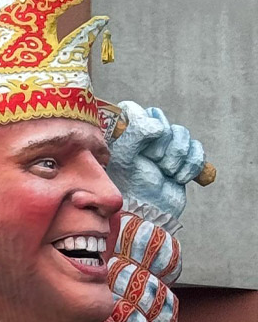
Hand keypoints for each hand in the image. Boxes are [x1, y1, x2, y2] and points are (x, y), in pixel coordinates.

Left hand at [109, 102, 206, 227]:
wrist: (150, 213)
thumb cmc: (131, 187)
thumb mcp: (126, 158)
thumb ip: (136, 133)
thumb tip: (158, 125)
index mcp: (124, 133)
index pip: (133, 108)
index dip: (141, 123)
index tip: (140, 145)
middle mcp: (143, 137)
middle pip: (162, 119)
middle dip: (163, 143)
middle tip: (154, 161)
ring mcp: (165, 147)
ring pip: (182, 133)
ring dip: (177, 156)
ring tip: (167, 172)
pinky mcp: (183, 159)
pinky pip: (197, 148)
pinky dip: (191, 165)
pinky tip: (178, 178)